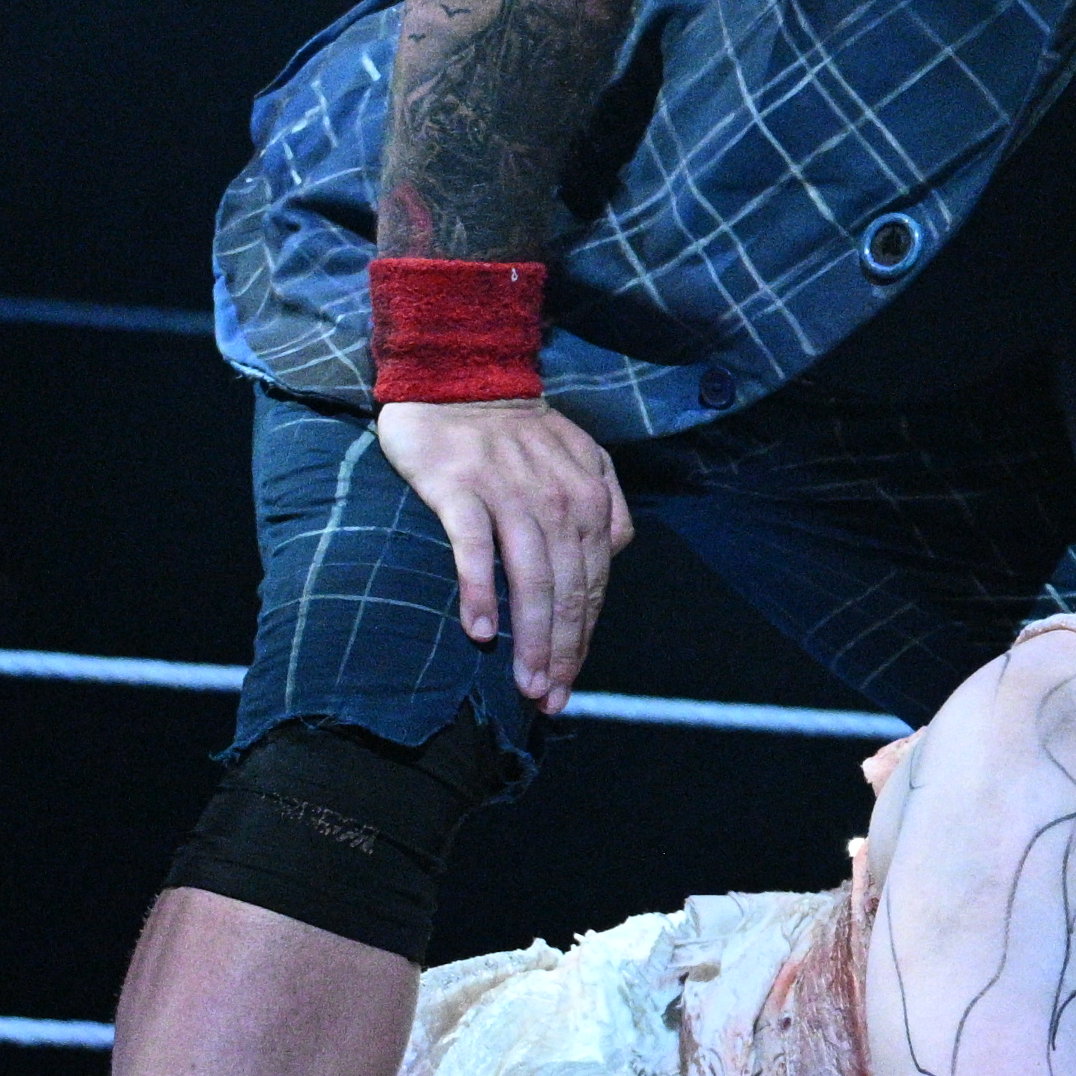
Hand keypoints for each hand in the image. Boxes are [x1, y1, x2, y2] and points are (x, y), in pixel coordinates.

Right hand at [371, 393, 634, 705]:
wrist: (462, 375)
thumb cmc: (520, 431)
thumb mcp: (583, 459)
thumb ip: (607, 506)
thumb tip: (613, 555)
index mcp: (590, 502)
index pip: (591, 588)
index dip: (581, 640)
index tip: (567, 685)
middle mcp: (558, 503)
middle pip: (566, 593)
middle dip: (559, 653)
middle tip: (546, 700)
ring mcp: (510, 496)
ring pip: (529, 580)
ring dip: (529, 638)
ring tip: (523, 683)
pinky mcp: (462, 489)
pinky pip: (475, 548)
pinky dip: (480, 590)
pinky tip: (480, 631)